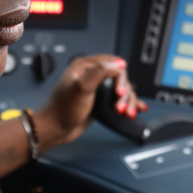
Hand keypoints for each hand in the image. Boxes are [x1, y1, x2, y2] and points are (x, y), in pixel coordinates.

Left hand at [33, 54, 147, 151]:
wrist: (55, 129)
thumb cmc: (63, 109)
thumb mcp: (81, 87)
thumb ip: (99, 72)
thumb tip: (119, 63)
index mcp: (85, 66)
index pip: (112, 63)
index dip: (120, 78)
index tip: (118, 92)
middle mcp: (92, 75)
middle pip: (120, 78)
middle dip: (124, 93)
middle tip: (119, 106)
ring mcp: (96, 89)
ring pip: (121, 90)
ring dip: (128, 101)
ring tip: (126, 113)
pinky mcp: (100, 101)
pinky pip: (118, 100)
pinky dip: (128, 104)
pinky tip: (137, 108)